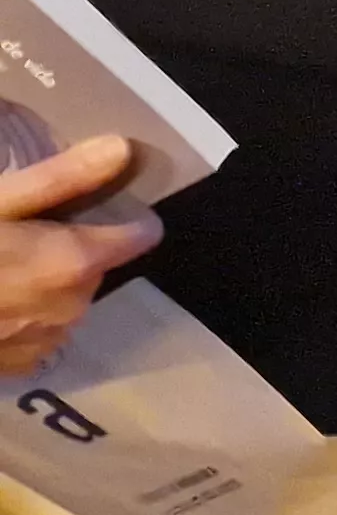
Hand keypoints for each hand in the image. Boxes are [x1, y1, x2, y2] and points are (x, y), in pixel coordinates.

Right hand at [0, 136, 158, 373]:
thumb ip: (61, 178)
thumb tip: (122, 148)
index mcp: (75, 263)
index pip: (140, 235)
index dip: (123, 215)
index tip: (94, 203)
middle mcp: (74, 308)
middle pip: (96, 265)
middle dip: (68, 247)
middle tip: (20, 232)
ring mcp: (46, 342)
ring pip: (67, 297)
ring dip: (44, 282)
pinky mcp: (19, 366)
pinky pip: (40, 329)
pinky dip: (22, 313)